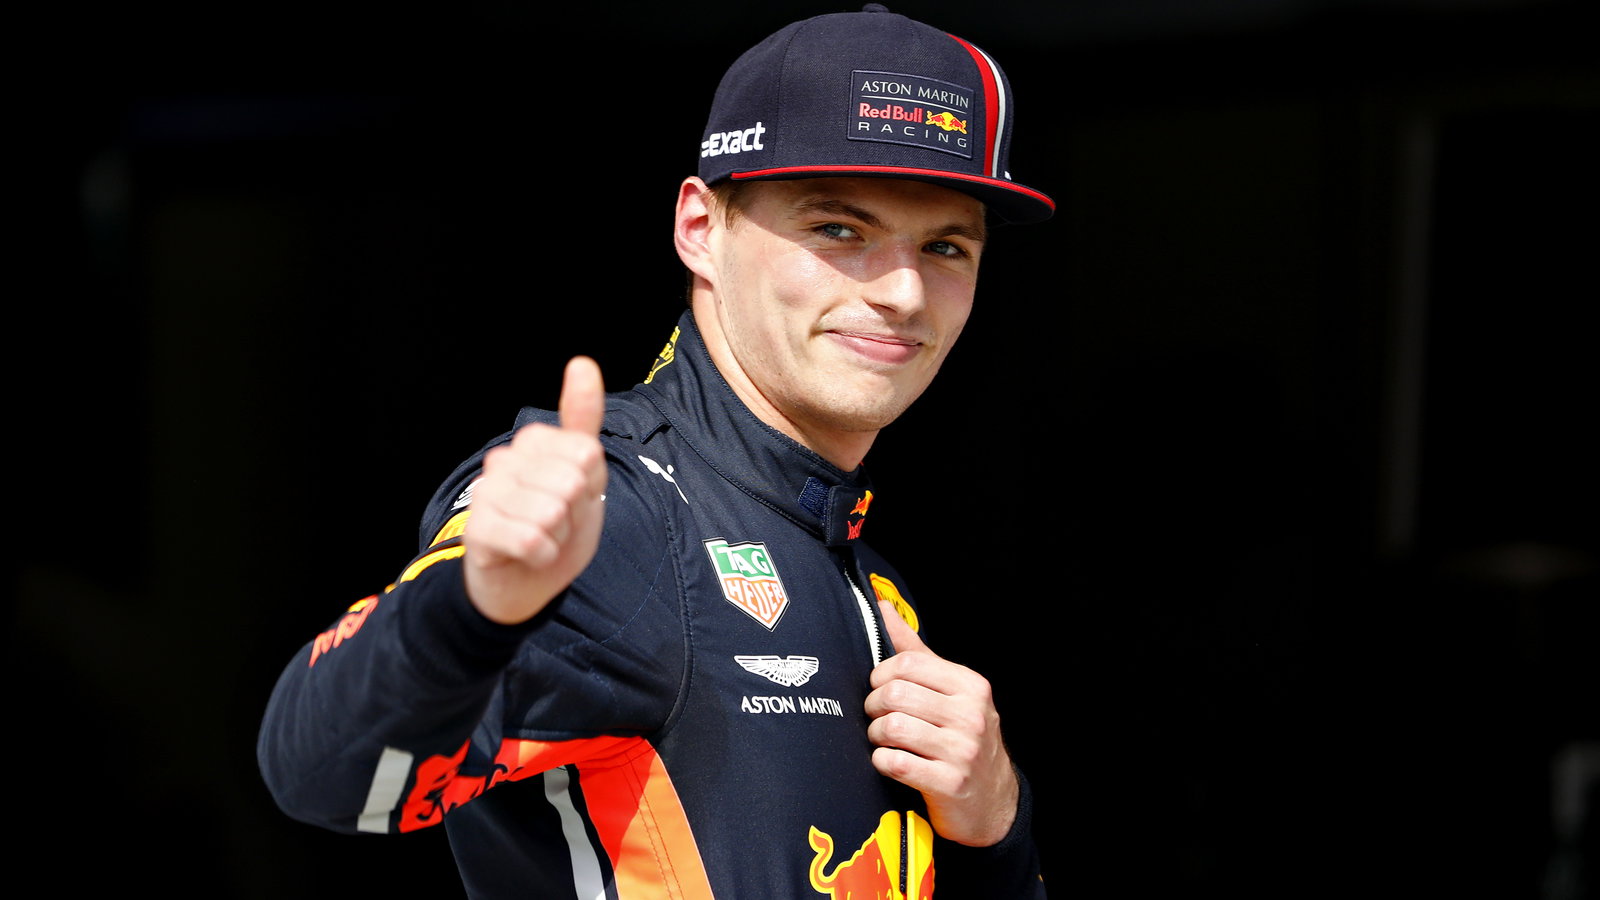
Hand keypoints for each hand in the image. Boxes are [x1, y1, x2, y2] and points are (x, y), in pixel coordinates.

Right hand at [461, 356, 607, 624]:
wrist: (527, 582)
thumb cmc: (559, 525)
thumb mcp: (586, 474)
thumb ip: (584, 422)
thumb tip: (582, 362)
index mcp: (533, 441)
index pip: (587, 453)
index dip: (591, 486)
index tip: (575, 498)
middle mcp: (505, 459)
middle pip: (571, 482)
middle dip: (575, 513)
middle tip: (557, 522)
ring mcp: (487, 492)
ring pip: (551, 512)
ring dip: (558, 536)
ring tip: (542, 537)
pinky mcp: (477, 528)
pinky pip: (531, 539)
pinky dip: (542, 556)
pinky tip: (530, 555)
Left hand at [865, 601, 1018, 845]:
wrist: (993, 801)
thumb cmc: (962, 737)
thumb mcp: (950, 691)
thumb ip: (916, 650)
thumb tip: (884, 606)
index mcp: (971, 686)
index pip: (907, 662)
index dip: (881, 675)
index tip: (880, 688)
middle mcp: (971, 715)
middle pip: (894, 694)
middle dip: (873, 707)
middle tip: (877, 717)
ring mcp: (963, 751)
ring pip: (891, 728)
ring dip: (876, 736)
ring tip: (883, 740)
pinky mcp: (950, 784)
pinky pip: (895, 763)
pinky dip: (882, 762)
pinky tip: (889, 762)